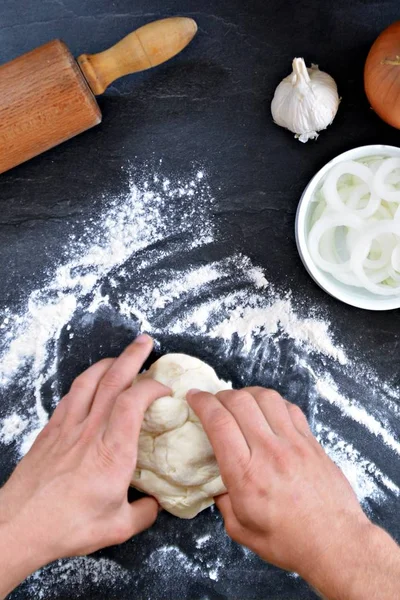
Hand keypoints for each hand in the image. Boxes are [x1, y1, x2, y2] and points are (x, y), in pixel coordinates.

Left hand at [0, 334, 168, 594]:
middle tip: (145, 342)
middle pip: (113, 380)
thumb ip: (142, 513)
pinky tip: (90, 381)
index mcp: (114, 451)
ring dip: (108, 362)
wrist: (19, 526)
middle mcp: (91, 431)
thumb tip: (154, 503)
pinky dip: (85, 381)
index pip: (134, 401)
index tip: (164, 389)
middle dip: (132, 356)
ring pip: (89, 381)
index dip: (152, 387)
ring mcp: (68, 427)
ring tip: (120, 356)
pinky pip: (70, 395)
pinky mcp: (51, 430)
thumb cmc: (68, 526)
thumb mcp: (117, 527)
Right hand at [187, 387, 395, 598]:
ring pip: (266, 397)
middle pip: (240, 401)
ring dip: (247, 394)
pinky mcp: (311, 442)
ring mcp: (294, 443)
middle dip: (220, 395)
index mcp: (245, 474)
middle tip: (214, 402)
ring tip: (240, 402)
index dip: (202, 402)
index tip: (193, 397)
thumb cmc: (288, 541)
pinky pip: (289, 408)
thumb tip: (215, 481)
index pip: (219, 422)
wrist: (336, 543)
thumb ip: (223, 501)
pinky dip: (273, 403)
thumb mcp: (240, 529)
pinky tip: (267, 412)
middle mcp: (269, 451)